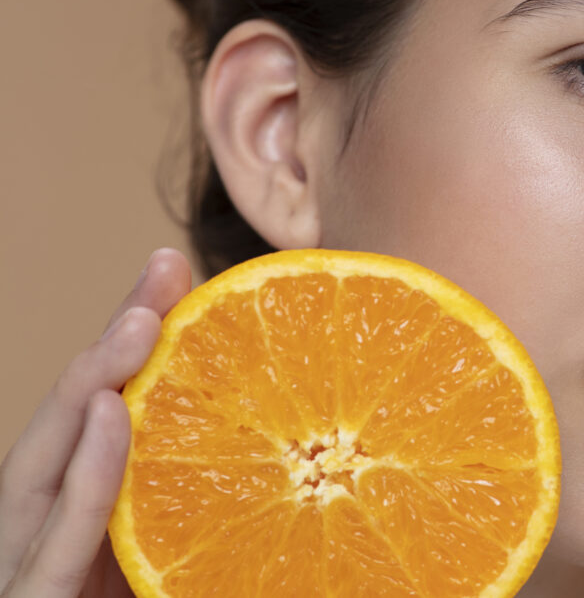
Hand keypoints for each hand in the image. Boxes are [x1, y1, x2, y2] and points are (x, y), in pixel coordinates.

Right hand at [0, 249, 191, 596]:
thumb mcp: (193, 542)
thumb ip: (216, 488)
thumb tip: (300, 431)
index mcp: (80, 515)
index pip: (102, 413)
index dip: (130, 341)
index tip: (173, 271)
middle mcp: (43, 532)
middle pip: (72, 422)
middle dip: (114, 342)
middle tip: (166, 271)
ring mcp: (28, 569)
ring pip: (44, 467)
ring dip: (89, 385)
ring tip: (141, 324)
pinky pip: (56, 542)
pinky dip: (85, 476)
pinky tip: (112, 411)